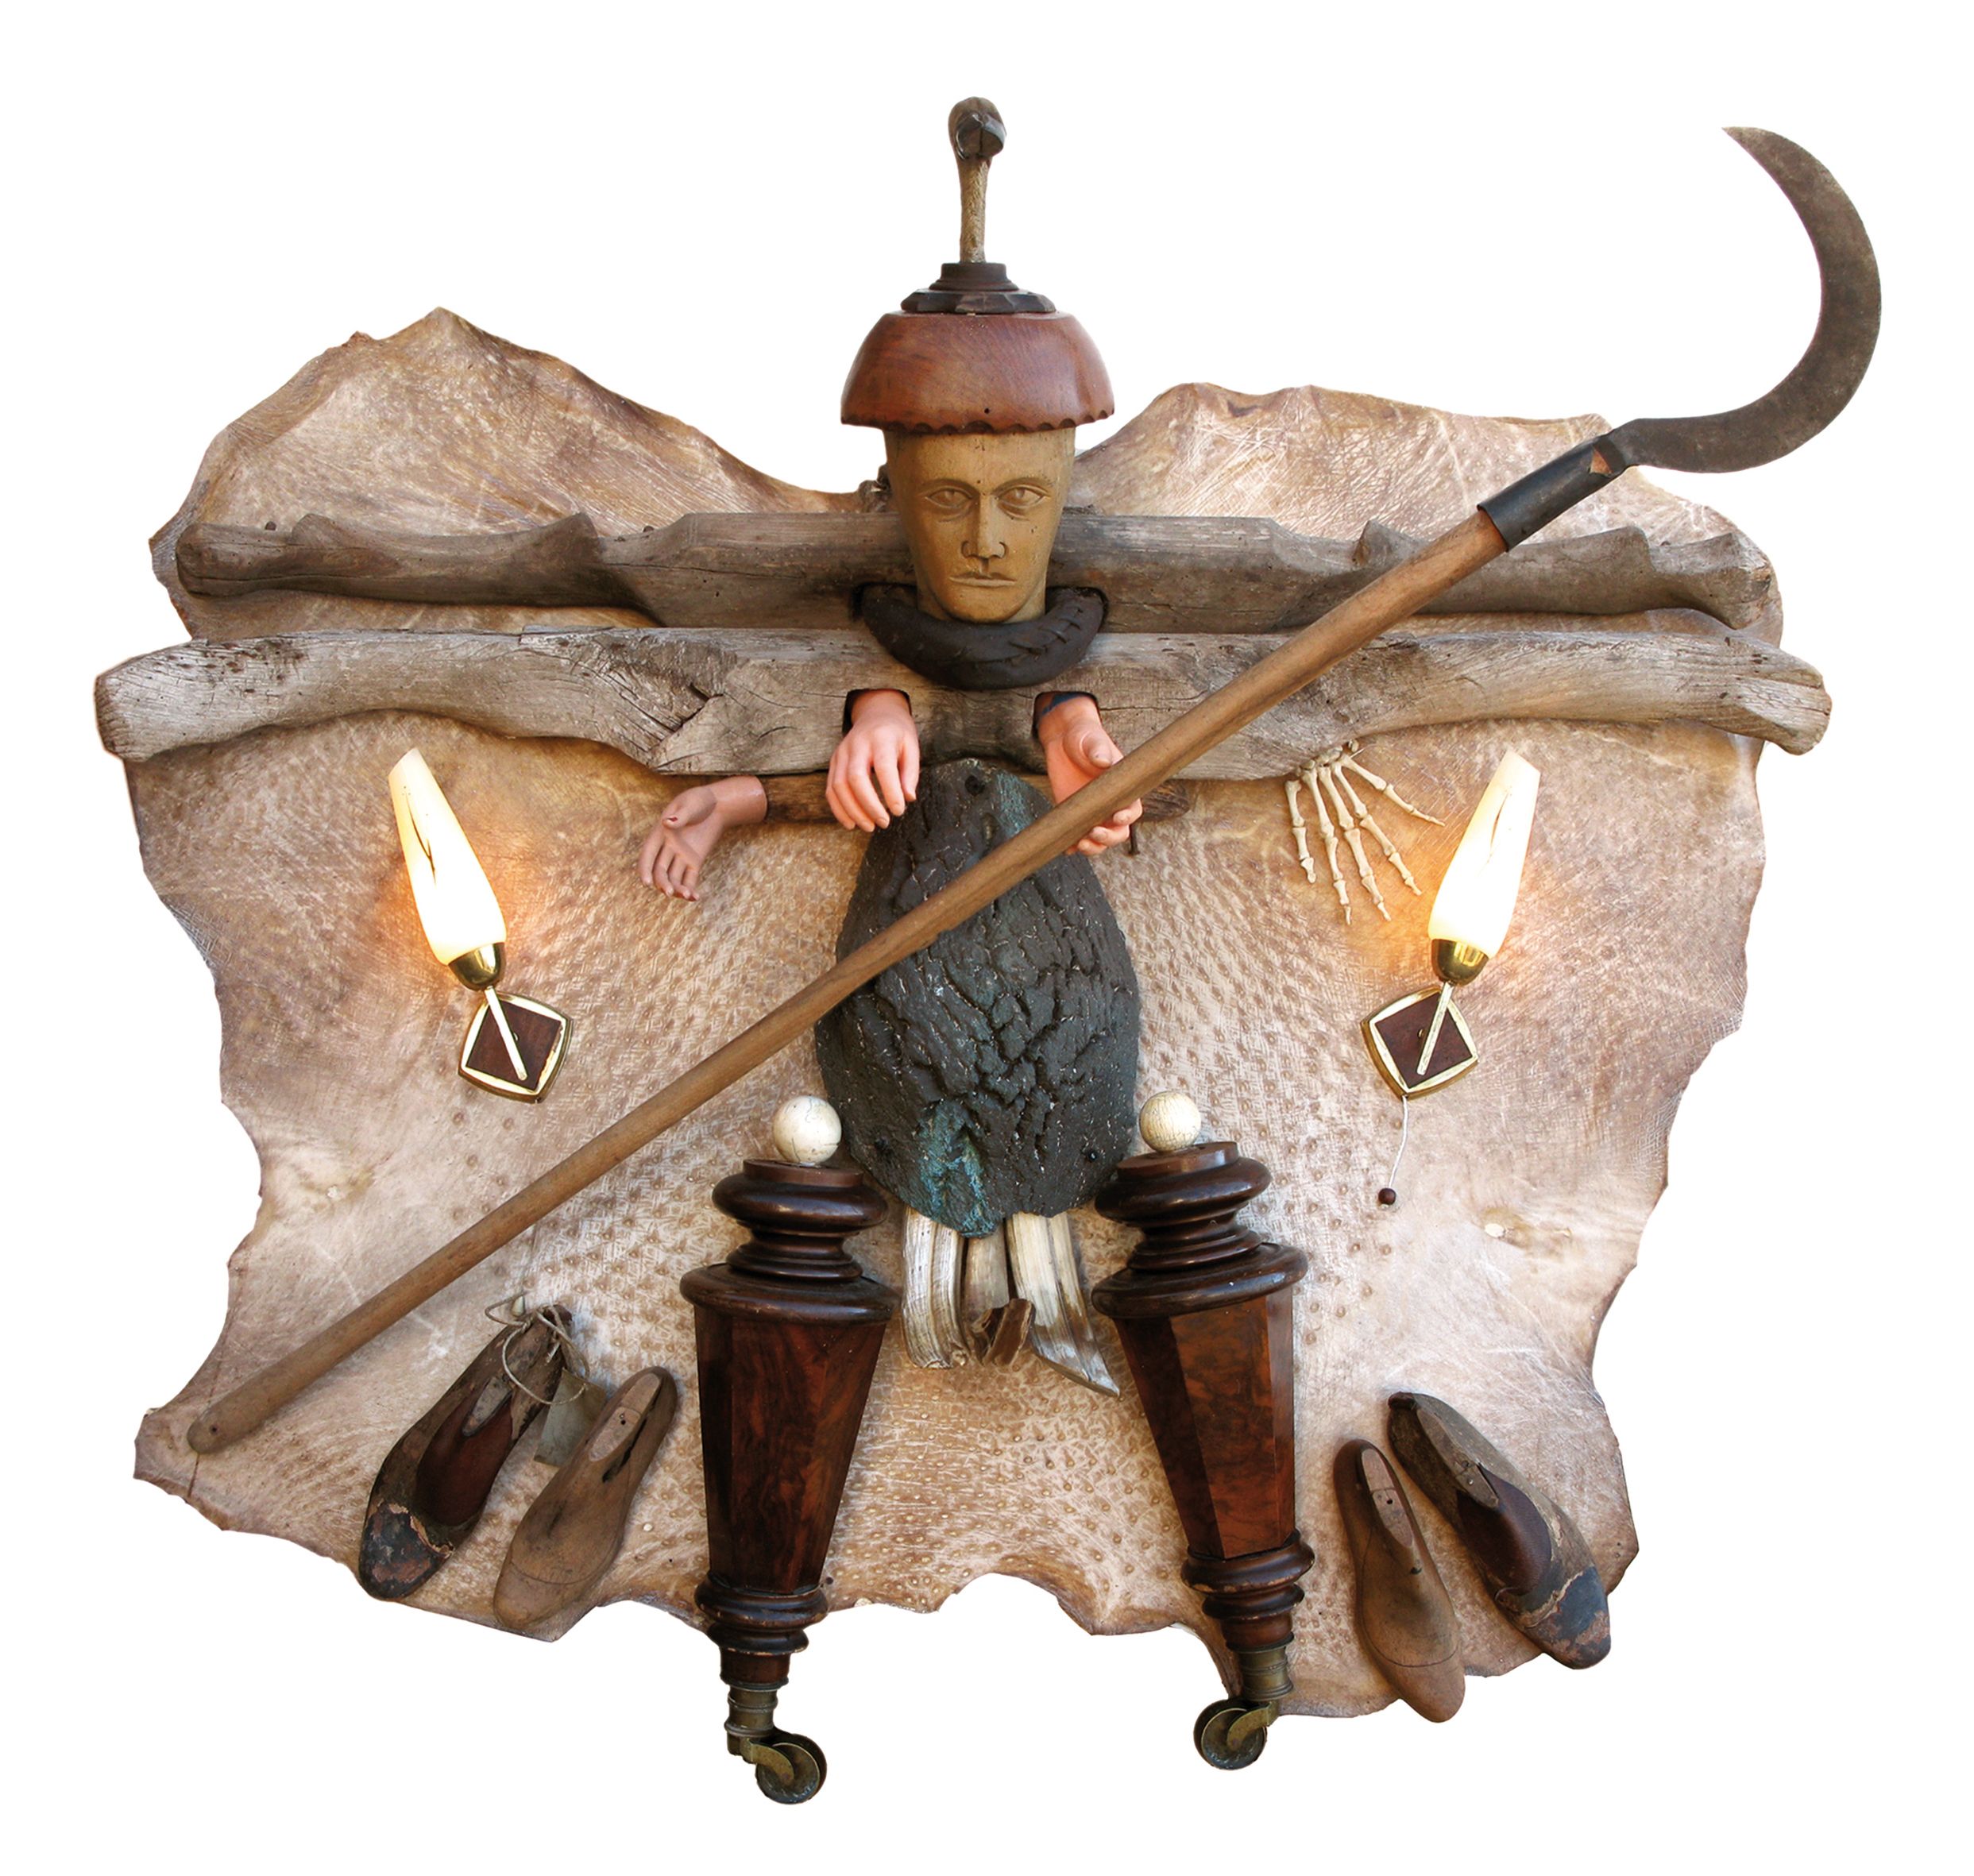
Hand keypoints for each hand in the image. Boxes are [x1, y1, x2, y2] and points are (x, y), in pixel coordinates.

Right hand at [638, 776, 765, 900]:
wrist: (718, 805)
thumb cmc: (700, 800)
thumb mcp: (690, 804)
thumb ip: (680, 816)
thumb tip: (667, 823)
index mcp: (660, 833)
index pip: (648, 854)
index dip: (644, 868)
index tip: (646, 883)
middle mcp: (667, 848)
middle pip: (660, 870)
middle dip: (663, 883)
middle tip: (670, 892)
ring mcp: (681, 856)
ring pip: (674, 877)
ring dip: (678, 889)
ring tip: (688, 896)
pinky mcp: (694, 861)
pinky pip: (689, 878)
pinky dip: (690, 888)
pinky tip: (695, 897)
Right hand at [827, 690, 920, 831]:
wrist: (876, 713)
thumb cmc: (897, 733)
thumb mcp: (911, 746)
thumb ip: (910, 773)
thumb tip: (908, 798)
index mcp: (881, 738)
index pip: (883, 767)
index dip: (890, 791)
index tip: (899, 811)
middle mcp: (857, 744)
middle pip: (855, 778)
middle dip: (869, 805)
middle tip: (884, 823)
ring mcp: (841, 753)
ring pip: (839, 786)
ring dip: (853, 811)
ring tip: (870, 826)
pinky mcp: (833, 762)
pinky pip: (830, 789)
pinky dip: (839, 809)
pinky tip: (851, 823)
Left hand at [1037, 695, 1140, 855]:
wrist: (1064, 739)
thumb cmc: (1085, 737)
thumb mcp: (1092, 739)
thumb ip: (1099, 749)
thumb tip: (1103, 760)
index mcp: (1122, 789)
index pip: (1132, 810)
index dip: (1127, 817)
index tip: (1116, 817)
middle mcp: (1110, 805)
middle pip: (1118, 832)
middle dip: (1109, 838)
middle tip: (1094, 832)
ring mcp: (1092, 812)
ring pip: (1100, 841)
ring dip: (1093, 847)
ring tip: (1081, 843)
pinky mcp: (1074, 815)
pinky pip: (1076, 837)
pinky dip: (1073, 846)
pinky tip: (1067, 847)